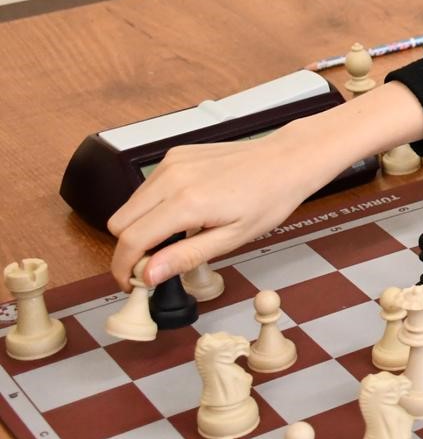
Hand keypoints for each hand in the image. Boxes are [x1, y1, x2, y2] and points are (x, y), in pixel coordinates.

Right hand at [107, 134, 323, 288]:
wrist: (286, 160)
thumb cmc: (269, 197)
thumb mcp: (233, 238)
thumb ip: (186, 257)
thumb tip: (149, 275)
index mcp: (187, 201)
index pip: (130, 240)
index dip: (124, 267)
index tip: (132, 282)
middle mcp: (172, 177)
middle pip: (118, 223)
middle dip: (130, 248)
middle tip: (154, 264)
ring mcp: (171, 163)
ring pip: (129, 204)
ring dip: (140, 226)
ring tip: (174, 238)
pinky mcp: (175, 155)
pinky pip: (146, 187)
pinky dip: (152, 206)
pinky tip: (182, 213)